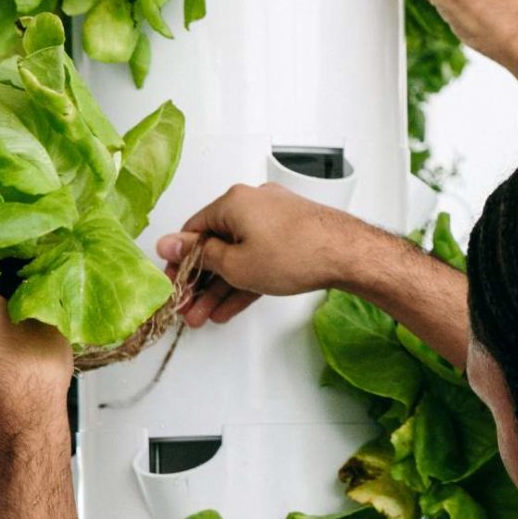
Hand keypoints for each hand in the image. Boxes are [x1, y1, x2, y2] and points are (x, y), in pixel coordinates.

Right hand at [157, 182, 370, 326]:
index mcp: (233, 202)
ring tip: (206, 316)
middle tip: (190, 308)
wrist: (349, 255)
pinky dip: (246, 280)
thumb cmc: (296, 254)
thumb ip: (199, 256)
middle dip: (201, 282)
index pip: (193, 230)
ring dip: (221, 287)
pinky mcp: (292, 234)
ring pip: (238, 255)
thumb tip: (168, 244)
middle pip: (217, 245)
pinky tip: (230, 307)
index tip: (175, 283)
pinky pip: (259, 257)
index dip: (180, 260)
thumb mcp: (235, 264)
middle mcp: (253, 203)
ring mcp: (275, 219)